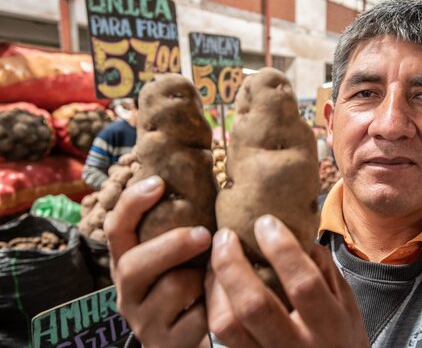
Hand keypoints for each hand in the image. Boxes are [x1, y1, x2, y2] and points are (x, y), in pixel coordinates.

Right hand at [104, 176, 210, 347]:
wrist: (194, 341)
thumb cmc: (195, 287)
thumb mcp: (185, 257)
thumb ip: (187, 228)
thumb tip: (212, 172)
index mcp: (129, 264)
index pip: (116, 230)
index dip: (132, 204)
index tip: (159, 182)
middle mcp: (129, 293)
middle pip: (132, 266)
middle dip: (171, 245)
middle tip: (205, 235)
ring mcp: (145, 322)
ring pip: (171, 289)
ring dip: (202, 278)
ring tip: (219, 276)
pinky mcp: (166, 345)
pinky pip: (197, 319)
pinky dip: (216, 307)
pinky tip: (224, 304)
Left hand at [206, 215, 370, 347]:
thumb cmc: (341, 339)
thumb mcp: (347, 305)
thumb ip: (324, 269)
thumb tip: (297, 230)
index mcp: (330, 327)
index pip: (304, 284)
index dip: (282, 249)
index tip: (265, 222)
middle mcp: (297, 347)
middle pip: (254, 305)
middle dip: (233, 264)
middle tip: (225, 236)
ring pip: (226, 325)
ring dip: (215, 285)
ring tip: (215, 259)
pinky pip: (219, 336)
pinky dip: (212, 305)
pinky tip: (215, 285)